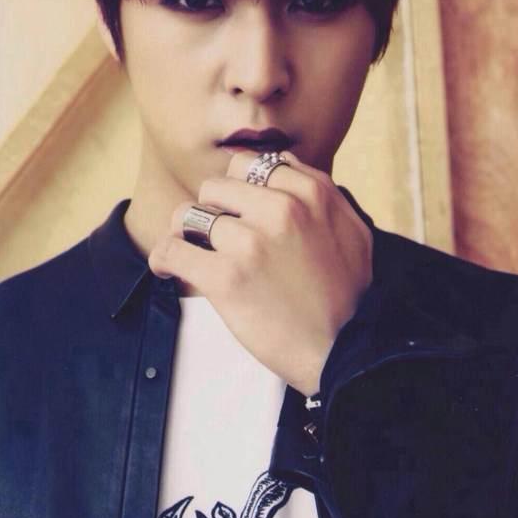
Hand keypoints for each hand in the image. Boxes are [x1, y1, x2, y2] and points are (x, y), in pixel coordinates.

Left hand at [148, 150, 372, 396]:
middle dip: (211, 210)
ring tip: (190, 251)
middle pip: (215, 186)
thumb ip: (323, 193)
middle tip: (214, 236)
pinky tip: (167, 267)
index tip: (234, 209)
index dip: (237, 187)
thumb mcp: (354, 231)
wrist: (345, 353)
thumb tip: (286, 166)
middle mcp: (281, 209)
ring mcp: (251, 242)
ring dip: (185, 234)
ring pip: (189, 214)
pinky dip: (164, 257)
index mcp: (311, 193)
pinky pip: (173, 249)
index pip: (250, 165)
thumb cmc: (349, 297)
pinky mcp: (226, 277)